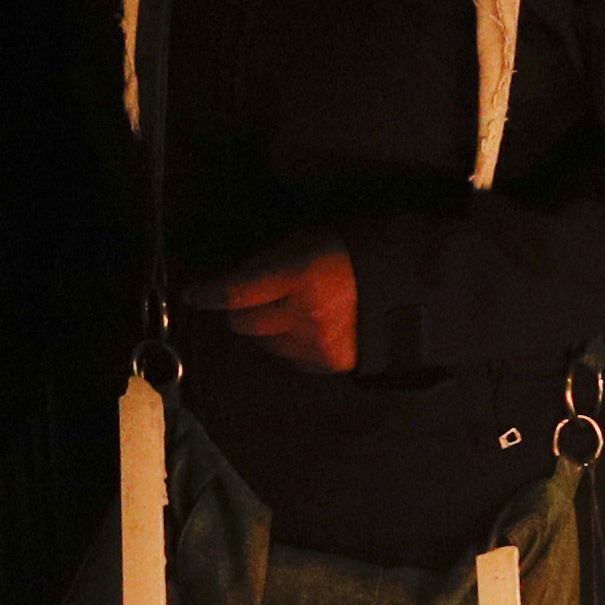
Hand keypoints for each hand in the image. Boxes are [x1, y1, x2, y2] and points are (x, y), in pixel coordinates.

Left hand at [188, 238, 359, 372]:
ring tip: (284, 313)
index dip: (208, 294)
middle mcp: (303, 314)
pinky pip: (290, 358)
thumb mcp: (308, 240)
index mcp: (299, 276)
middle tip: (248, 301)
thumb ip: (269, 261)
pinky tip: (307, 328)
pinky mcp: (330, 363)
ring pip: (264, 344)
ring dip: (265, 329)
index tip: (194, 294)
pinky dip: (289, 344)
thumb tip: (232, 278)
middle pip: (242, 323)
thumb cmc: (354, 254)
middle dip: (238, 311)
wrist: (410, 286)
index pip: (235, 293)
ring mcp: (317, 343)